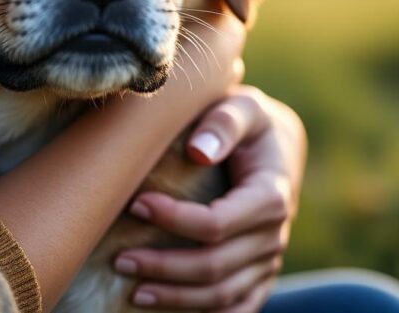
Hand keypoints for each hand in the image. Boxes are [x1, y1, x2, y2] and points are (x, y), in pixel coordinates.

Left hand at [114, 85, 306, 311]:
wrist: (279, 147)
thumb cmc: (250, 124)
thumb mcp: (244, 107)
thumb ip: (224, 122)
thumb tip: (197, 152)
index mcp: (271, 195)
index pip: (217, 224)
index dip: (174, 220)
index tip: (135, 204)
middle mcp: (274, 234)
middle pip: (215, 267)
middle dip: (164, 267)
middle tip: (120, 260)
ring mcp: (269, 260)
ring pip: (223, 295)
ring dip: (177, 298)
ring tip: (133, 290)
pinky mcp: (261, 274)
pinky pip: (239, 307)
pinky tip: (168, 312)